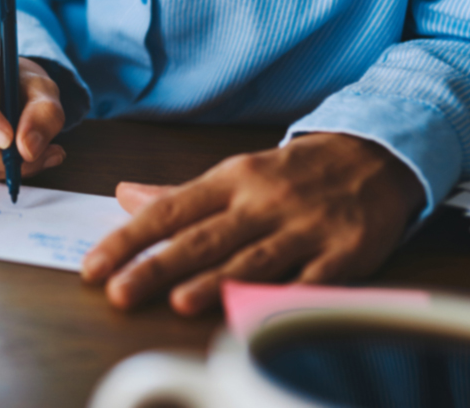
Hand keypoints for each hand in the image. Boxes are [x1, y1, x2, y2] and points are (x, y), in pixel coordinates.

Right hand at [0, 47, 65, 180]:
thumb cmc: (19, 82)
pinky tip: (17, 158)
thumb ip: (43, 113)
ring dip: (8, 165)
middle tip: (42, 154)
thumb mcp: (42, 87)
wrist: (8, 90)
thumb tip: (28, 150)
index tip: (9, 136)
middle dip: (5, 154)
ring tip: (39, 154)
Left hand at [80, 133, 423, 314]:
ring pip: (252, 258)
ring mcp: (303, 228)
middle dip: (158, 266)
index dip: (128, 239)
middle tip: (119, 291)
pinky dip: (285, 297)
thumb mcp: (235, 172)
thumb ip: (180, 193)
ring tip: (178, 302)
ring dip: (215, 281)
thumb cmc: (294, 173)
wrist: (376, 155)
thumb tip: (123, 196)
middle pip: (202, 238)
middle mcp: (262, 202)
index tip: (94, 266)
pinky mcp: (343, 253)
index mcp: (231, 179)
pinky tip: (259, 314)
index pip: (169, 211)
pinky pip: (311, 281)